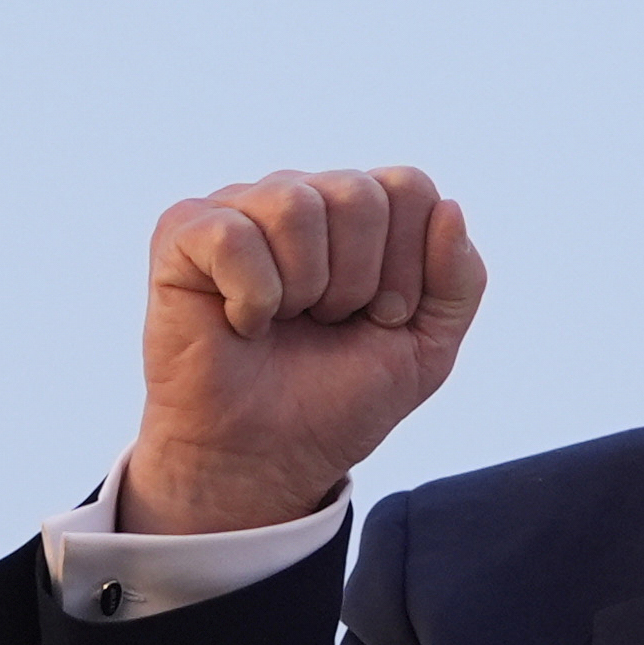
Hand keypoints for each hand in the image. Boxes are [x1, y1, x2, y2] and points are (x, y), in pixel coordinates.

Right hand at [121, 166, 486, 533]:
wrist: (267, 456)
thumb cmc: (340, 398)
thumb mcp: (427, 347)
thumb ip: (460, 281)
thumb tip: (450, 208)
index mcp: (362, 214)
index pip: (409, 188)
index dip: (409, 268)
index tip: (383, 318)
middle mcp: (302, 197)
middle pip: (360, 193)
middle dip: (359, 282)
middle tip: (330, 323)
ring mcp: (241, 208)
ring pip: (297, 204)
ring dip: (306, 288)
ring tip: (287, 320)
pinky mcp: (183, 234)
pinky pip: (234, 235)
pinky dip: (252, 298)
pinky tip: (243, 322)